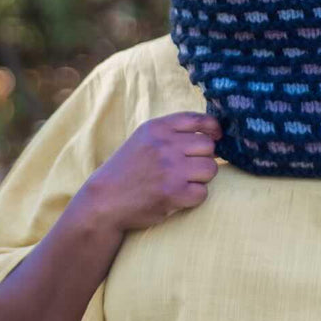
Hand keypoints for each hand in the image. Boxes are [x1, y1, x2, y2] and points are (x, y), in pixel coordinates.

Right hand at [86, 111, 221, 234]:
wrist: (104, 200)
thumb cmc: (128, 169)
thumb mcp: (144, 139)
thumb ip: (172, 131)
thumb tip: (212, 132)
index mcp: (157, 128)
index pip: (198, 120)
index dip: (213, 128)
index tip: (216, 136)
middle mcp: (165, 145)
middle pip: (209, 147)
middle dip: (203, 158)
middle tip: (188, 168)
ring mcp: (170, 169)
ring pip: (210, 169)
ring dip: (201, 178)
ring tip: (183, 182)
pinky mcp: (173, 193)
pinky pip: (202, 193)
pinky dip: (193, 197)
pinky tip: (178, 197)